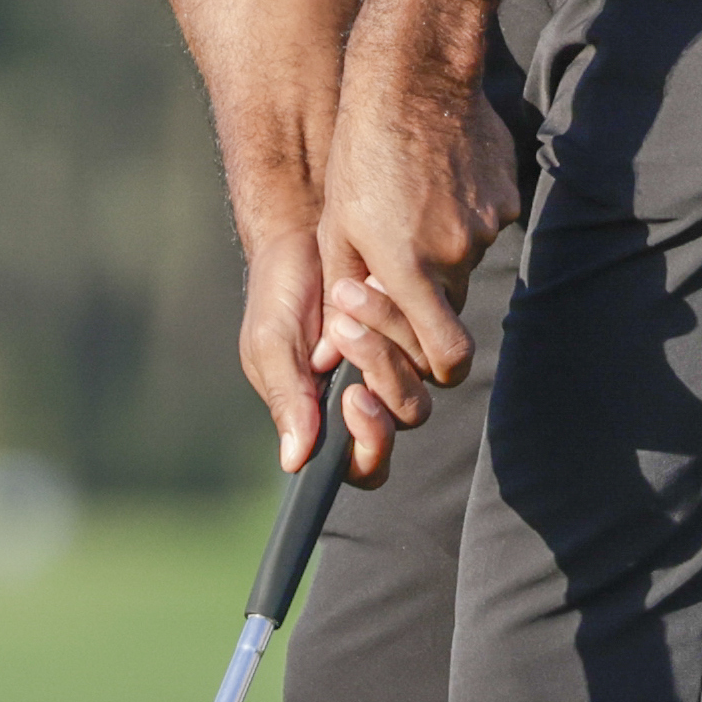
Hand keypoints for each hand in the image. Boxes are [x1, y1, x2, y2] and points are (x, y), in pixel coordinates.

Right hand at [238, 224, 406, 485]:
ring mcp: (397, 364)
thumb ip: (287, 399)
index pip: (363, 464)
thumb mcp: (270, 346)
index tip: (354, 398)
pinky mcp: (417, 331)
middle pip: (403, 420)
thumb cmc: (277, 297)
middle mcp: (369, 398)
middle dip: (382, 376)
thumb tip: (294, 461)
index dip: (369, 445)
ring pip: (423, 378)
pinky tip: (369, 282)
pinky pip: (431, 336)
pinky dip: (400, 311)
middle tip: (345, 331)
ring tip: (347, 295)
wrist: (300, 238)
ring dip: (388, 338)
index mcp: (327, 418)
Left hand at [306, 62, 520, 468]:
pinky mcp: (508, 198)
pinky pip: (486, 226)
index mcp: (408, 268)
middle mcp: (455, 255)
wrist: (414, 77)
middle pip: (451, 312)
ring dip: (439, 251)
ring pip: (466, 264)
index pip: (446, 358)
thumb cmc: (360, 153)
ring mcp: (488, 226)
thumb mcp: (335, 227)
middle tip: (394, 264)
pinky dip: (461, 217)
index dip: (431, 362)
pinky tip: (437, 179)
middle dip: (424, 303)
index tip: (402, 336)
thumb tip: (333, 353)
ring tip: (408, 202)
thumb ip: (343, 294)